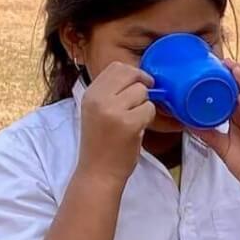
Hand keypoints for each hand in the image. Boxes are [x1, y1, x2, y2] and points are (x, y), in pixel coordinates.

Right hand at [75, 62, 156, 184]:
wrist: (98, 171)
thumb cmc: (102, 143)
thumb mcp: (97, 111)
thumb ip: (111, 93)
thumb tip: (137, 77)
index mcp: (90, 94)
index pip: (116, 67)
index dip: (134, 73)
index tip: (139, 84)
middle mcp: (98, 99)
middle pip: (130, 73)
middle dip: (143, 83)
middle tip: (146, 98)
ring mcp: (112, 111)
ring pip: (142, 92)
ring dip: (145, 104)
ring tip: (135, 120)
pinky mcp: (128, 123)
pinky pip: (149, 109)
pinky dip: (148, 118)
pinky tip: (138, 129)